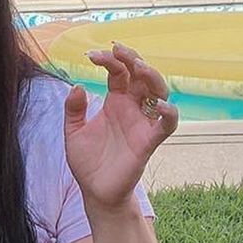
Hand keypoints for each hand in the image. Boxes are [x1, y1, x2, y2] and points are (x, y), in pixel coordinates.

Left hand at [63, 42, 177, 209]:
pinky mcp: (148, 142)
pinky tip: (163, 105)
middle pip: (142, 75)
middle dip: (133, 59)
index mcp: (115, 102)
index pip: (119, 72)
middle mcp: (132, 108)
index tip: (91, 55)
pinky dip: (169, 114)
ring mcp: (142, 123)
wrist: (95, 191)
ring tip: (139, 67)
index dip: (109, 60)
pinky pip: (166, 126)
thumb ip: (73, 110)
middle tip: (119, 51)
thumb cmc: (87, 162)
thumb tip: (76, 86)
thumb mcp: (73, 133)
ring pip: (158, 92)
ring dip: (152, 77)